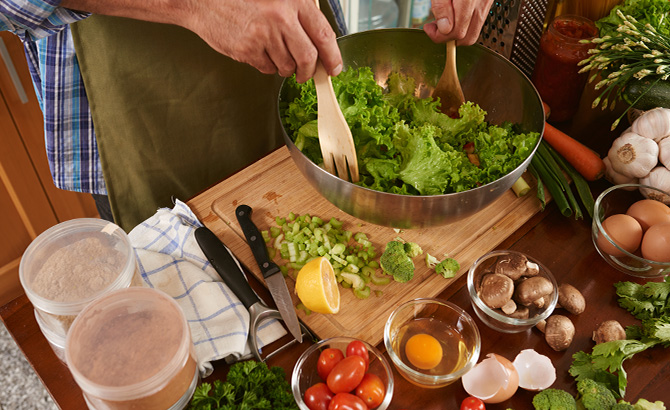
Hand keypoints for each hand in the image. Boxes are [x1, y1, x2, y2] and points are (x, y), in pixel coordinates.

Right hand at [186, 0, 342, 81]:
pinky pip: (267, 68)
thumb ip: (299, 13)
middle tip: (306, 73)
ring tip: (276, 54)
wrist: (204, 0)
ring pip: (287, 66)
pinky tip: (260, 51)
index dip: (333, 56)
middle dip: (309, 71)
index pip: (324, 35)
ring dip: (286, 68)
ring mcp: (263, 36)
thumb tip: (320, 42)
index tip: (334, 68)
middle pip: (308, 58)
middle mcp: (280, 18)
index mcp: (293, 2)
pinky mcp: (248, 50)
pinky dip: (267, 66)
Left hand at [423, 0, 493, 44]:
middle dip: (448, 38)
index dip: (440, 36)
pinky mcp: (487, 2)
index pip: (457, 32)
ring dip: (457, 33)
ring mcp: (487, 3)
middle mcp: (482, 2)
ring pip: (474, 31)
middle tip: (435, 29)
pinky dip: (465, 24)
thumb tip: (444, 29)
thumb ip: (441, 7)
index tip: (430, 29)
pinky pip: (477, 21)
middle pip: (468, 37)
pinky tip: (453, 16)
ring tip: (442, 22)